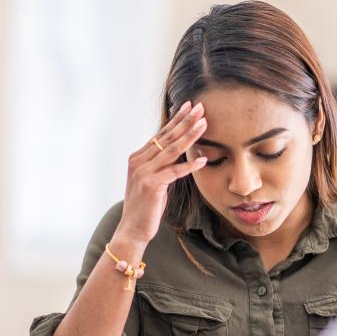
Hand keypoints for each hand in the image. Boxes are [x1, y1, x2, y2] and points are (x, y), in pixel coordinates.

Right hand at [113, 101, 207, 244]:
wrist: (132, 229)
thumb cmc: (146, 206)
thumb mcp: (154, 180)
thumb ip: (163, 165)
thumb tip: (180, 152)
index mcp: (138, 157)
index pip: (161, 134)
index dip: (177, 119)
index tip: (190, 106)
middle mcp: (139, 161)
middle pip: (167, 137)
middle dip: (185, 121)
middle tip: (200, 107)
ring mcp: (144, 172)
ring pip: (172, 150)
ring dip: (189, 136)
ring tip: (204, 124)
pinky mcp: (152, 185)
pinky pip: (174, 172)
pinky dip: (189, 165)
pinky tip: (203, 159)